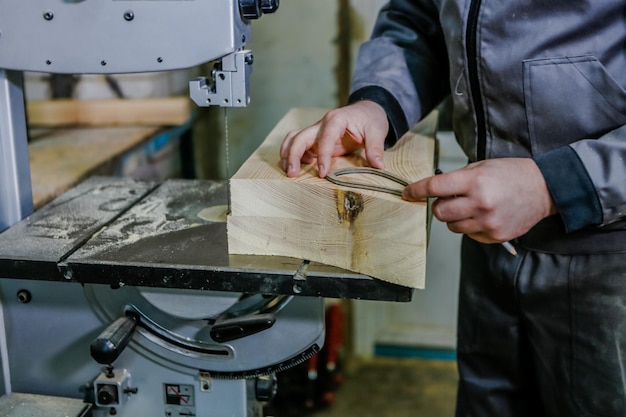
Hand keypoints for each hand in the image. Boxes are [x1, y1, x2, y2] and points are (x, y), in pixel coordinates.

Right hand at [279, 101, 388, 177]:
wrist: (367, 111)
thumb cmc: (371, 120)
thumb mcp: (377, 131)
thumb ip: (375, 148)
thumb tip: (378, 166)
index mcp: (336, 119)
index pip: (324, 137)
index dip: (322, 156)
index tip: (322, 173)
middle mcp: (321, 124)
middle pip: (300, 136)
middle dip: (293, 155)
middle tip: (292, 174)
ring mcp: (316, 131)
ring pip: (294, 138)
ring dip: (287, 154)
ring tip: (289, 172)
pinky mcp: (315, 139)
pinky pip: (298, 145)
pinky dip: (294, 155)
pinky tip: (300, 167)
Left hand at [403, 158, 557, 242]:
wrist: (545, 189)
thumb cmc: (512, 174)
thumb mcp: (482, 166)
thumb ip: (458, 178)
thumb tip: (435, 190)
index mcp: (475, 182)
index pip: (435, 187)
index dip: (417, 190)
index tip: (407, 193)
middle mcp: (480, 203)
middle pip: (440, 212)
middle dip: (439, 205)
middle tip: (450, 199)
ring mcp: (488, 222)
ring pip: (452, 226)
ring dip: (454, 218)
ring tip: (469, 207)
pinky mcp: (495, 236)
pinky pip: (469, 235)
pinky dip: (469, 226)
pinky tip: (483, 216)